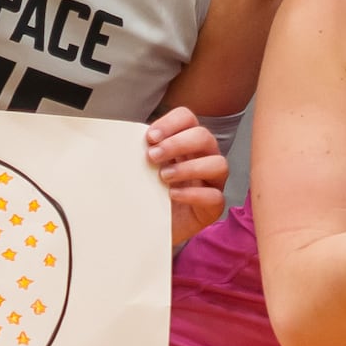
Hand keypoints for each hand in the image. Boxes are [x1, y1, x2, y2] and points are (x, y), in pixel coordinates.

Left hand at [147, 106, 226, 246]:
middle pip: (205, 136)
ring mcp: (212, 182)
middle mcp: (203, 158)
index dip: (171, 123)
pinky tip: (172, 195)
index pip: (188, 119)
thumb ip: (140, 152)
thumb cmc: (147, 193)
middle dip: (178, 143)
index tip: (150, 138)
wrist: (146, 227)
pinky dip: (193, 193)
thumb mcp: (140, 168)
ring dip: (189, 167)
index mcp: (185, 143)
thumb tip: (126, 141)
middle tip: (153, 156)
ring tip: (164, 177)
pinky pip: (215, 196)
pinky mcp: (213, 207)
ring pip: (219, 164)